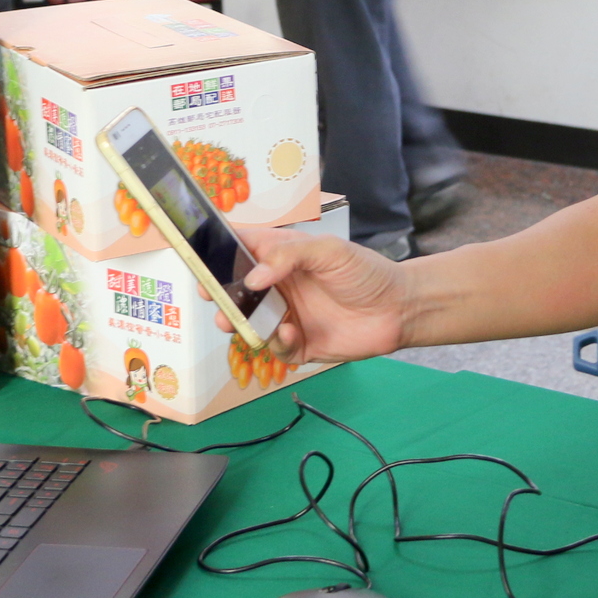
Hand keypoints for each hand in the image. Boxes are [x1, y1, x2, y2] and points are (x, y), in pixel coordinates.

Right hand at [215, 226, 409, 363]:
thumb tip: (254, 277)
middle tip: (209, 295)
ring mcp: (287, 316)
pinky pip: (275, 348)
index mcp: (282, 256)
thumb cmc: (365, 272)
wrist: (399, 309)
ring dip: (237, 322)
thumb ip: (289, 255)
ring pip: (248, 322)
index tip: (198, 257)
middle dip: (218, 293)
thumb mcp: (329, 250)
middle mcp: (278, 286)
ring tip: (232, 320)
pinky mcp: (299, 345)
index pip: (241, 250)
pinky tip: (290, 333)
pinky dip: (276, 343)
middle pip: (236, 290)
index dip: (217, 252)